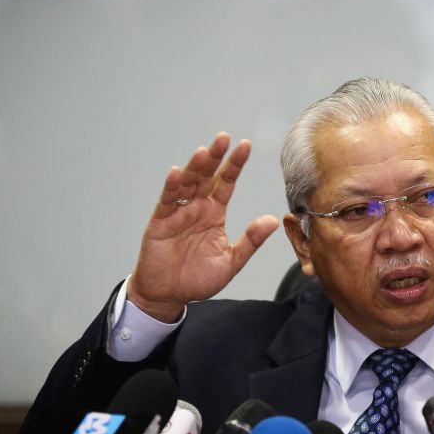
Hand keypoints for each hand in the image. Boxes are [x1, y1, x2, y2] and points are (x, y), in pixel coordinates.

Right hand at [128, 133, 279, 321]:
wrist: (169, 295)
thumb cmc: (197, 279)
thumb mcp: (231, 261)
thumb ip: (250, 240)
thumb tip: (273, 220)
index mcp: (214, 213)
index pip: (226, 183)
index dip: (235, 165)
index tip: (245, 145)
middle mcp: (196, 208)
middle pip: (207, 177)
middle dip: (215, 157)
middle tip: (224, 138)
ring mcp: (178, 213)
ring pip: (188, 184)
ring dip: (195, 167)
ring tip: (204, 151)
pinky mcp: (160, 223)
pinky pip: (167, 202)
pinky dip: (172, 187)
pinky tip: (178, 173)